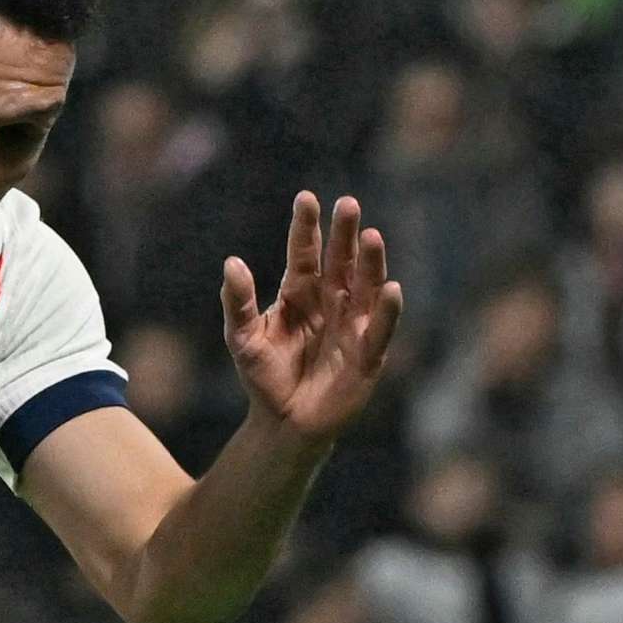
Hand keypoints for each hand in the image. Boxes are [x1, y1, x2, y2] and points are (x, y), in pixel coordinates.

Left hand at [222, 193, 403, 447]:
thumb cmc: (264, 378)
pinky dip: (386, 310)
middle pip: (341, 261)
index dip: (306, 227)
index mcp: (300, 293)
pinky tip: (390, 288)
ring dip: (371, 263)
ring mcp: (352, 326)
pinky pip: (379, 328)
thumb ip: (237, 302)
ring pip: (365, 287)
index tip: (306, 198)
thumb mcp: (242, 338)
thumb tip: (231, 262)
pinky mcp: (367, 355)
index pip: (305, 253)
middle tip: (348, 204)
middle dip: (345, 234)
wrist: (282, 424)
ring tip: (372, 236)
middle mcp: (331, 302)